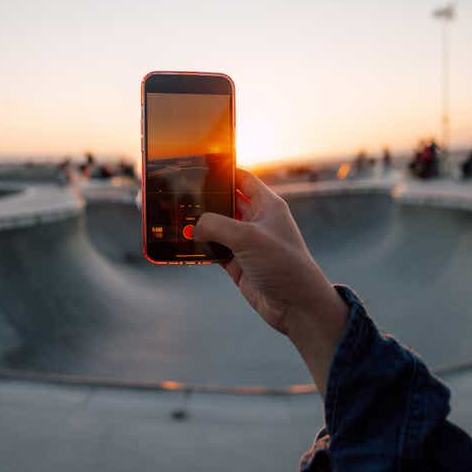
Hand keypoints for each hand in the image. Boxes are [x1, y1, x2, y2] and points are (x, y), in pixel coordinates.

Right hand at [194, 169, 348, 396]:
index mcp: (268, 205)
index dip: (223, 171)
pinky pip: (214, 250)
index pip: (243, 179)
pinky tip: (184, 244)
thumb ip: (217, 225)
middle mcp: (257, 221)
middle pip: (225, 202)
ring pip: (217, 227)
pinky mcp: (238, 263)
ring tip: (176, 218)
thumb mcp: (247, 237)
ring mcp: (247, 243)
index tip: (200, 165)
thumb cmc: (283, 265)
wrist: (296, 306)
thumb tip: (194, 226)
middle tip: (180, 194)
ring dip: (200, 226)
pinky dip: (200, 248)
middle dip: (205, 199)